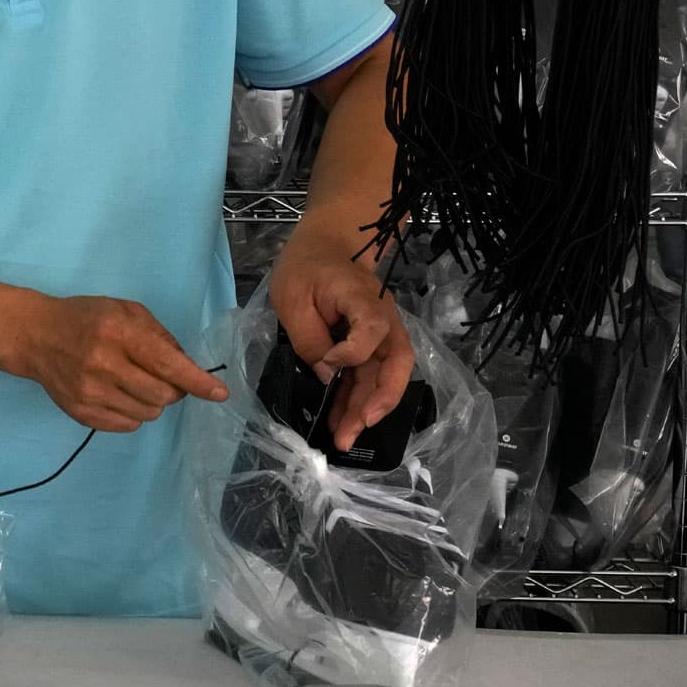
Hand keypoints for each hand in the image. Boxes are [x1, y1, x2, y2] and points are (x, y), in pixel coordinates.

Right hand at [15, 295, 228, 432]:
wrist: (34, 336)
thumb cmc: (85, 318)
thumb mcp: (124, 311)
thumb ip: (160, 336)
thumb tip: (187, 368)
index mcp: (118, 333)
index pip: (167, 365)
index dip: (197, 382)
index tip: (220, 394)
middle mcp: (103, 364)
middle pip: (163, 396)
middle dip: (174, 391)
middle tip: (163, 378)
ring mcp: (90, 392)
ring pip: (148, 415)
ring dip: (153, 403)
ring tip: (136, 385)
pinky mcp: (80, 412)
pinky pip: (127, 426)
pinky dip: (134, 414)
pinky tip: (120, 395)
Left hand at [269, 229, 413, 450]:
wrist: (325, 247)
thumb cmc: (305, 268)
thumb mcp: (292, 297)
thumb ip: (309, 338)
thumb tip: (326, 376)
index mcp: (364, 299)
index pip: (374, 330)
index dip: (354, 352)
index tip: (328, 363)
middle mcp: (383, 320)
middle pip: (394, 365)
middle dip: (374, 403)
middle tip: (350, 434)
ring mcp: (381, 335)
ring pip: (383, 378)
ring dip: (365, 410)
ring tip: (342, 439)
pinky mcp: (371, 345)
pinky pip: (371, 376)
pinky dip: (359, 400)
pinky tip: (342, 421)